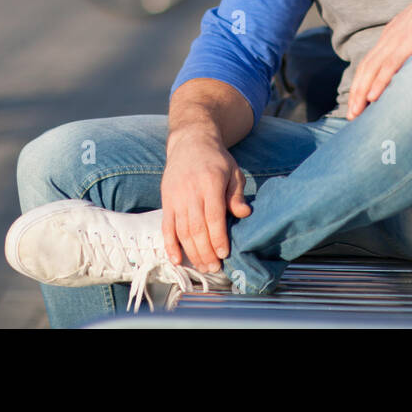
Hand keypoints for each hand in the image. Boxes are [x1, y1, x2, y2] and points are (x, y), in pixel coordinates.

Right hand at [160, 126, 251, 272]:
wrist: (190, 143)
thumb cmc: (216, 160)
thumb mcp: (233, 171)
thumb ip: (236, 194)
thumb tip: (244, 213)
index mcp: (210, 183)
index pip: (213, 216)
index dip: (218, 237)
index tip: (224, 253)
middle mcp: (190, 191)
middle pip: (197, 228)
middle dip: (206, 251)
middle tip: (215, 268)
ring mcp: (175, 197)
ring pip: (182, 231)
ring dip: (192, 252)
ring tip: (203, 267)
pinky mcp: (166, 201)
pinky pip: (166, 227)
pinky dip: (170, 245)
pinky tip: (177, 259)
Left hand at [346, 0, 411, 119]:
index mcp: (391, 35)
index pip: (369, 63)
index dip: (360, 83)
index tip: (357, 101)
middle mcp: (389, 38)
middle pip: (365, 69)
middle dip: (355, 94)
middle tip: (351, 116)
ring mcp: (397, 40)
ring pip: (372, 70)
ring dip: (361, 93)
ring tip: (355, 112)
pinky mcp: (409, 42)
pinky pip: (390, 65)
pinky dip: (379, 82)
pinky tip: (372, 96)